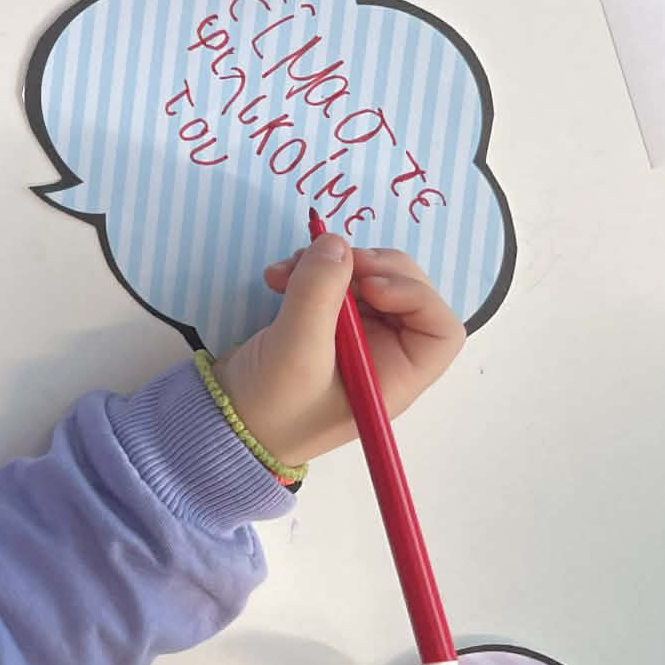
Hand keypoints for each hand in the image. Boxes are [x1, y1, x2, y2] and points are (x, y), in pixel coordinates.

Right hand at [212, 235, 464, 464]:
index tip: (370, 286)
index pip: (439, 328)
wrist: (225, 421)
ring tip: (286, 270)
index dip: (415, 295)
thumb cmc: (273, 405)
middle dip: (368, 268)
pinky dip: (308, 270)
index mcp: (396, 375)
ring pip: (366, 279)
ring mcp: (354, 337)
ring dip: (329, 265)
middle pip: (405, 291)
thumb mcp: (297, 350)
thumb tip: (336, 243)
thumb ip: (319, 293)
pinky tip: (276, 277)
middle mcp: (384, 353)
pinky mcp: (323, 324)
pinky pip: (333, 282)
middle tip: (328, 259)